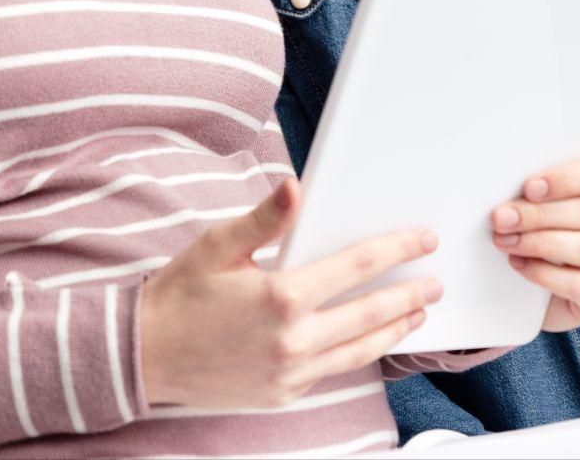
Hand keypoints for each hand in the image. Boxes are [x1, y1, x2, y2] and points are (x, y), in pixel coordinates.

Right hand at [138, 177, 440, 408]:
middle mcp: (293, 339)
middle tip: (435, 281)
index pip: (357, 266)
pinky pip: (333, 370)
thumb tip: (296, 185)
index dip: (396, 250)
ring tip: (418, 313)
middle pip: (370, 313)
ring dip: (394, 330)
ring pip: (359, 350)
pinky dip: (358, 353)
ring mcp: (290, 372)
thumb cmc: (180, 294)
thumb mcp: (218, 245)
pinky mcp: (284, 394)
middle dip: (409, 293)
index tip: (422, 240)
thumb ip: (265, 218)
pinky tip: (371, 339)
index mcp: (282, 295)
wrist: (144, 356)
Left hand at [491, 119, 579, 332]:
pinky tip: (520, 263)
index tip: (530, 187)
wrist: (545, 275)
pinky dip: (544, 274)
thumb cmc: (555, 218)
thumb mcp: (559, 182)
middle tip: (502, 215)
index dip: (571, 179)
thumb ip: (578, 151)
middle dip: (542, 214)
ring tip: (506, 238)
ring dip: (539, 242)